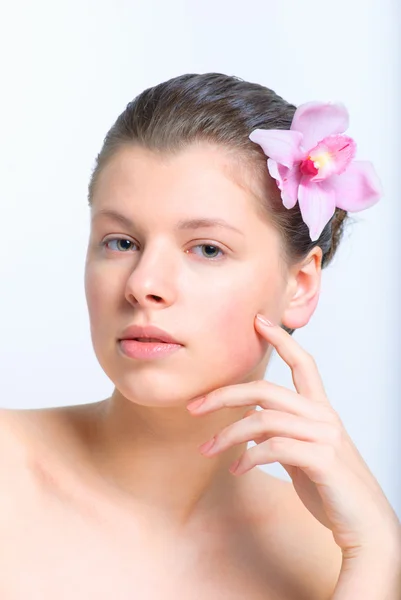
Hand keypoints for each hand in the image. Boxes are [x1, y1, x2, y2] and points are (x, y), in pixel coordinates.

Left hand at [187, 315, 399, 558]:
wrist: (364, 526)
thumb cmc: (332, 489)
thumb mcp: (303, 455)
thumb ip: (281, 435)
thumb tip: (251, 425)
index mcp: (320, 410)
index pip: (303, 364)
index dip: (281, 339)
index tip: (258, 321)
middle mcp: (323, 417)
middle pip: (266, 390)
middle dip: (224, 395)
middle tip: (194, 407)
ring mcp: (324, 437)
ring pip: (263, 419)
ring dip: (228, 435)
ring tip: (207, 450)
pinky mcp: (322, 460)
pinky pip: (273, 448)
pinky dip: (248, 457)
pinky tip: (236, 469)